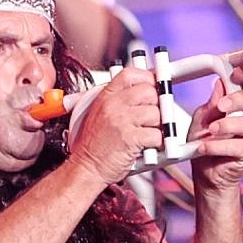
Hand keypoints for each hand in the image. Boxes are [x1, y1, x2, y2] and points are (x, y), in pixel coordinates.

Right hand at [65, 66, 162, 184]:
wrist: (85, 168)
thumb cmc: (93, 145)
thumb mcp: (99, 114)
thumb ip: (118, 101)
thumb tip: (144, 91)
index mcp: (105, 97)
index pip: (131, 74)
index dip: (148, 78)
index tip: (154, 86)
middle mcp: (113, 106)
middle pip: (149, 91)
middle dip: (156, 105)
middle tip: (151, 117)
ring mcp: (121, 121)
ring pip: (156, 113)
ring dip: (156, 126)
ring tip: (145, 134)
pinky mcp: (131, 139)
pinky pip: (157, 135)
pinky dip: (157, 143)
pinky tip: (146, 146)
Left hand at [187, 64, 242, 193]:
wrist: (206, 175)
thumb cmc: (204, 145)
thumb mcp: (200, 120)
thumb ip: (210, 105)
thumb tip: (218, 85)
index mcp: (236, 105)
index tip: (234, 72)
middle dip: (238, 99)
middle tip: (221, 105)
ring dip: (227, 125)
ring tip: (211, 130)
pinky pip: (238, 146)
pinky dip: (219, 146)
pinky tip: (205, 147)